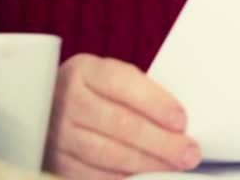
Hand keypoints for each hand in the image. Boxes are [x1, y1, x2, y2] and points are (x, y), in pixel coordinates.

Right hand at [44, 54, 201, 178]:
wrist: (50, 110)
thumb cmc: (96, 93)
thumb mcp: (111, 78)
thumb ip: (140, 93)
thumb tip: (179, 122)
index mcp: (85, 70)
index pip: (122, 83)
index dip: (154, 103)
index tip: (181, 120)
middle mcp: (67, 100)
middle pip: (119, 123)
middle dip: (160, 141)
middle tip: (189, 152)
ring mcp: (58, 133)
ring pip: (107, 153)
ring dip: (147, 163)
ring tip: (174, 166)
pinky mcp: (56, 161)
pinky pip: (92, 175)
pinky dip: (122, 178)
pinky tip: (145, 176)